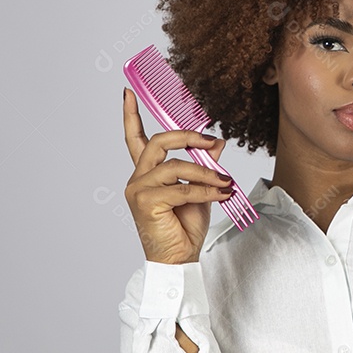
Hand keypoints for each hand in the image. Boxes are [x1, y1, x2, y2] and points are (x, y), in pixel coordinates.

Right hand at [122, 87, 234, 264]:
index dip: (130, 115)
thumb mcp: (201, 189)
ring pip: (175, 167)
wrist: (181, 259)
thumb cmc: (185, 228)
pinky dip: (204, 191)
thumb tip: (218, 141)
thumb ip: (205, 165)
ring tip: (225, 183)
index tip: (128, 93)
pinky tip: (220, 195)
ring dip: (205, 173)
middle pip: (158, 143)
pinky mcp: (145, 203)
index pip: (134, 139)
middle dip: (187, 137)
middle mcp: (138, 179)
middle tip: (211, 142)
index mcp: (147, 174)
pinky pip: (181, 188)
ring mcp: (138, 190)